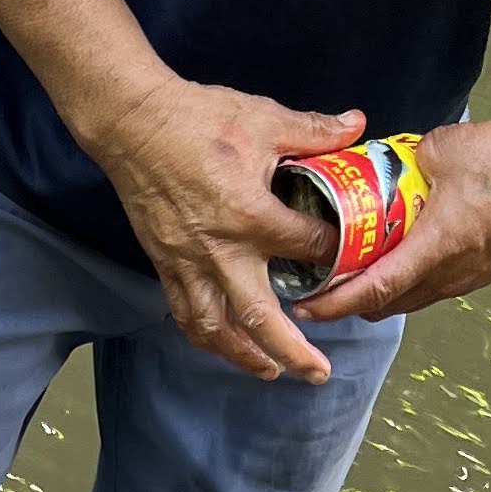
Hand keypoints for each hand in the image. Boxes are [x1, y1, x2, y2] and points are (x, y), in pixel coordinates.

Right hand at [82, 74, 367, 383]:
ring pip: (218, 330)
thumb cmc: (197, 119)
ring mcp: (189, 265)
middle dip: (292, 351)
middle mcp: (221, 252)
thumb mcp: (264, 118)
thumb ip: (313, 131)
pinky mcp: (166, 266)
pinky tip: (225, 348)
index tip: (350, 256)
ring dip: (246, 357)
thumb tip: (356, 124)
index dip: (335, 253)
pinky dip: (208, 339)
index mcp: (251, 215)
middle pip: (261, 318)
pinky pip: (187, 316)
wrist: (134, 124)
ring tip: (272, 372)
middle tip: (319, 373)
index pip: (308, 248)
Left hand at [303, 110, 490, 323]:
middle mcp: (449, 275)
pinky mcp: (480, 272)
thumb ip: (404, 162)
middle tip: (318, 287)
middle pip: (384, 305)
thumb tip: (382, 167)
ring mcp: (467, 279)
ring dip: (378, 295)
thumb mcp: (441, 149)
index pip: (372, 290)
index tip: (304, 307)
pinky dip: (406, 283)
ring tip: (352, 275)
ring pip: (408, 300)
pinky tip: (396, 261)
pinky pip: (432, 289)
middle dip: (347, 303)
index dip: (334, 303)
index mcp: (435, 249)